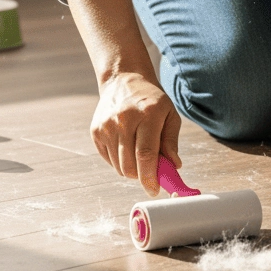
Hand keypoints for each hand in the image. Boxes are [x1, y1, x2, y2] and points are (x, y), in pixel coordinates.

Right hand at [90, 71, 181, 195]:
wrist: (124, 80)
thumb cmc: (152, 100)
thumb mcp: (170, 115)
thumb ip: (172, 142)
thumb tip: (174, 166)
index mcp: (147, 115)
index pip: (146, 154)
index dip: (150, 177)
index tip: (154, 190)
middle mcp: (124, 120)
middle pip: (130, 165)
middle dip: (142, 177)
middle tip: (150, 173)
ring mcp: (107, 126)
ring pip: (119, 166)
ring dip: (131, 169)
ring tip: (139, 152)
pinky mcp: (96, 131)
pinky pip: (109, 160)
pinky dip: (119, 161)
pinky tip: (126, 145)